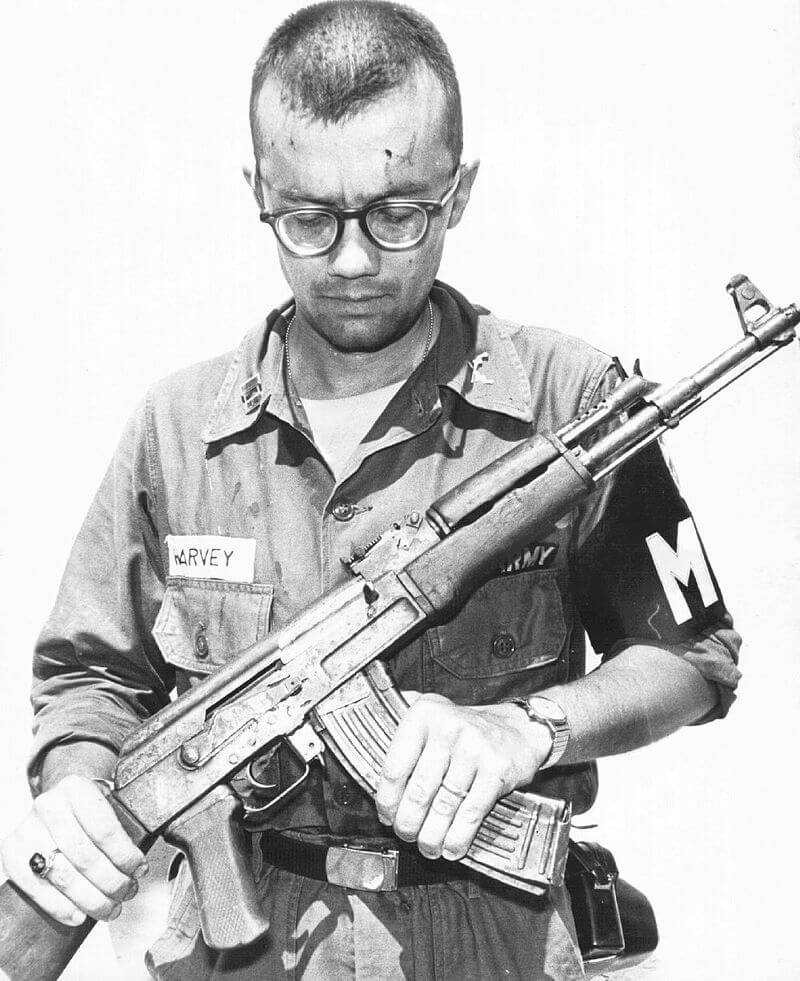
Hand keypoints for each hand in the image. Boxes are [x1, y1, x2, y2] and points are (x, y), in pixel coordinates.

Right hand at [0, 776, 147, 925]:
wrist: (55, 802)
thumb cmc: (86, 810)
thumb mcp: (106, 804)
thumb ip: (122, 828)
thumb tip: (138, 869)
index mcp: (77, 788)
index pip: (105, 829)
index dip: (125, 856)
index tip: (139, 871)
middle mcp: (49, 805)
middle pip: (85, 856)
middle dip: (111, 882)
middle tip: (127, 894)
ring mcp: (27, 829)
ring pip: (63, 875)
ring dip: (90, 899)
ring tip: (108, 909)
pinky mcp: (11, 852)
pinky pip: (36, 888)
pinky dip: (60, 906)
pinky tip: (78, 915)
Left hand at [375, 693, 551, 861]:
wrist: (519, 728)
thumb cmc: (467, 729)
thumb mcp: (432, 714)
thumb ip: (402, 727)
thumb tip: (364, 754)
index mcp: (423, 714)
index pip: (395, 766)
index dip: (387, 799)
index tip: (386, 815)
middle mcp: (447, 727)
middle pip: (418, 790)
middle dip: (408, 823)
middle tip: (406, 835)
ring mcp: (474, 748)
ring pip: (443, 805)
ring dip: (432, 835)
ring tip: (427, 847)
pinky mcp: (497, 769)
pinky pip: (471, 812)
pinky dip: (459, 837)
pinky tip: (452, 847)